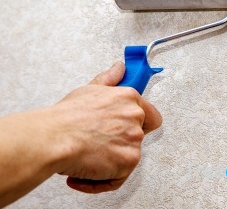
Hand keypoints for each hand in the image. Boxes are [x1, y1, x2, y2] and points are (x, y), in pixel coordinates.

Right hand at [52, 62, 161, 192]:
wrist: (54, 138)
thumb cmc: (67, 116)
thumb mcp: (90, 89)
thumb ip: (110, 79)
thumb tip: (120, 68)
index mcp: (129, 98)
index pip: (151, 115)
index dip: (140, 125)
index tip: (126, 130)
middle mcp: (135, 117)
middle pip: (137, 137)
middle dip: (118, 142)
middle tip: (96, 142)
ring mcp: (134, 139)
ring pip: (126, 157)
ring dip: (107, 161)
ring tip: (85, 156)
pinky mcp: (128, 161)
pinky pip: (118, 177)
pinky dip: (100, 180)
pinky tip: (82, 173)